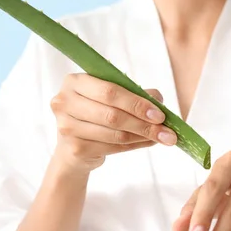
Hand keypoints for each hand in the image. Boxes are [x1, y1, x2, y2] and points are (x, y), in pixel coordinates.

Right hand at [50, 73, 176, 171]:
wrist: (73, 147)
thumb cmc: (96, 113)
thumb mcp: (112, 98)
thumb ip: (134, 94)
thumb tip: (159, 100)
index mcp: (74, 81)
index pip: (110, 91)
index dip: (137, 103)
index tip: (160, 114)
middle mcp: (64, 102)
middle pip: (112, 114)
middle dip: (144, 124)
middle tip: (167, 131)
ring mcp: (66, 127)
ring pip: (115, 133)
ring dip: (142, 136)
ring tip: (161, 137)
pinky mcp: (74, 148)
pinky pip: (112, 147)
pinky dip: (134, 146)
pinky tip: (146, 142)